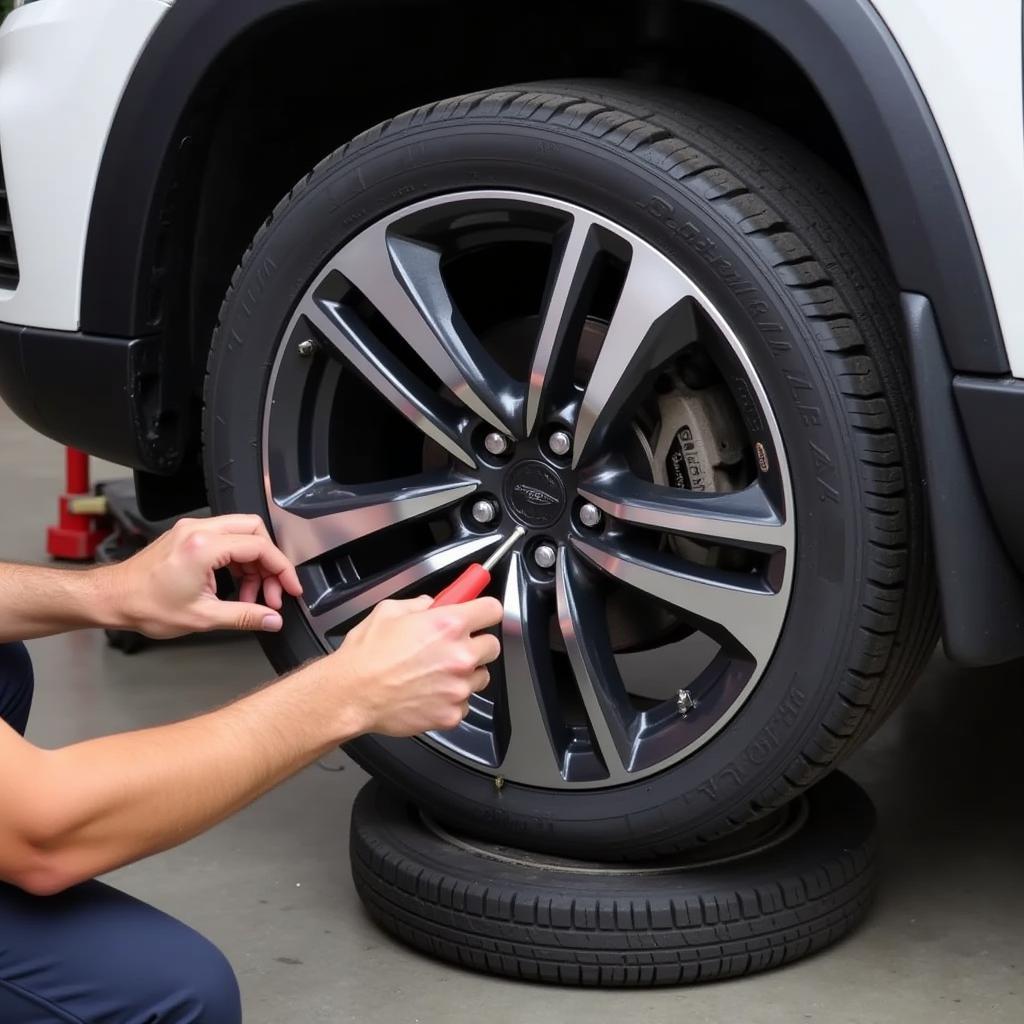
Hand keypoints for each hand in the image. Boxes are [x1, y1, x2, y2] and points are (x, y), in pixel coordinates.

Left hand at [101, 515, 302, 638]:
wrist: (112, 598)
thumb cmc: (145, 605)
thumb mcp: (202, 617)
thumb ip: (244, 616)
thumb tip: (272, 619)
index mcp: (203, 546)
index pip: (260, 547)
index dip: (282, 569)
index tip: (291, 588)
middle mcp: (199, 530)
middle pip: (255, 531)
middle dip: (270, 562)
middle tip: (274, 591)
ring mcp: (192, 530)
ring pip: (242, 534)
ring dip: (254, 564)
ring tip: (253, 596)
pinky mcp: (188, 535)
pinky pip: (226, 539)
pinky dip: (238, 561)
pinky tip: (237, 586)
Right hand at [327, 595, 502, 737]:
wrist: (351, 694)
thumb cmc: (366, 655)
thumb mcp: (388, 611)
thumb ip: (418, 604)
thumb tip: (431, 605)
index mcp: (449, 624)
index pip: (492, 610)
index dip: (485, 611)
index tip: (480, 614)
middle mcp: (460, 655)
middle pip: (492, 646)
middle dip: (476, 644)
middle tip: (453, 647)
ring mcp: (458, 687)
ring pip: (481, 677)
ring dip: (466, 674)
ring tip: (436, 674)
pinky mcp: (452, 713)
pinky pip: (464, 704)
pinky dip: (451, 700)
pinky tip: (430, 693)